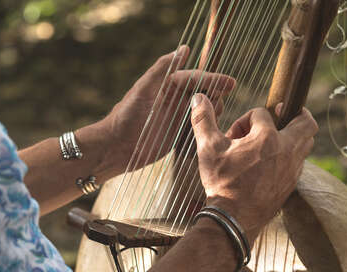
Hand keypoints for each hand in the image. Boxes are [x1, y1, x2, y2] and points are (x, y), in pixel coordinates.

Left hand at [100, 46, 235, 171]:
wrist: (116, 147)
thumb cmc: (126, 116)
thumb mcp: (143, 89)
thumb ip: (161, 69)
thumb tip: (184, 48)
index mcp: (167, 86)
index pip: (195, 78)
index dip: (213, 79)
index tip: (231, 83)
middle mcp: (174, 100)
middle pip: (203, 93)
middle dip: (215, 95)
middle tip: (221, 103)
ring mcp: (177, 118)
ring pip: (202, 110)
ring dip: (212, 111)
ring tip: (216, 115)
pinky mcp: (177, 136)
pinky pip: (197, 128)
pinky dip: (206, 127)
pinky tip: (212, 130)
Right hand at [190, 93, 317, 243]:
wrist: (233, 219)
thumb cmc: (221, 182)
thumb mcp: (208, 148)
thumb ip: (203, 120)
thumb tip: (199, 96)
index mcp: (267, 138)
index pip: (262, 113)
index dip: (244, 120)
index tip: (233, 135)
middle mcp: (286, 150)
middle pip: (306, 121)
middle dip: (293, 113)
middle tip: (278, 115)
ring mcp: (292, 168)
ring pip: (306, 142)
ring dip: (291, 135)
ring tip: (269, 141)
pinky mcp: (292, 183)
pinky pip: (299, 161)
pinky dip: (288, 155)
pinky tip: (269, 163)